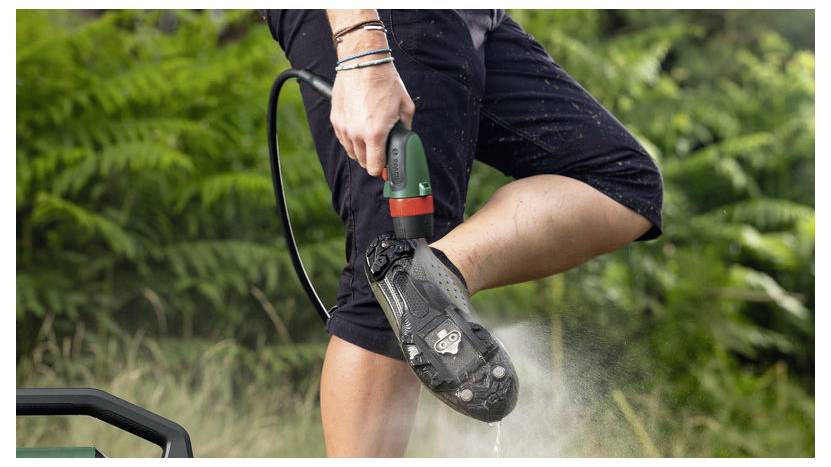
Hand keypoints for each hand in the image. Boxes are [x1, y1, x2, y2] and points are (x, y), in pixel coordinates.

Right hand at [330, 36, 414, 176]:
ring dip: (361, 149)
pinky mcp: (335, 119)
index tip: (385, 167)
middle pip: (363, 162)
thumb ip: (405, 130)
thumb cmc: (385, 81)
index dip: (382, 170)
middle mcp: (356, 133)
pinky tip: (359, 127)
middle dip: (373, 159)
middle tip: (381, 149)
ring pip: (351, 152)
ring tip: (370, 136)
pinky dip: (350, 138)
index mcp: (375, 134)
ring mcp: (343, 127)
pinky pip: (343, 138)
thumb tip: (403, 143)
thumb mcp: (405, 107)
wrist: (363, 62)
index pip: (374, 167)